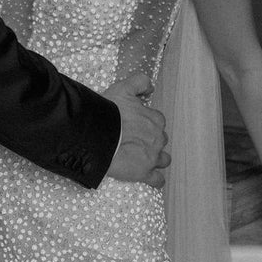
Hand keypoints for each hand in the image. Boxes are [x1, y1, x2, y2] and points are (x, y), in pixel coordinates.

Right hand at [104, 71, 169, 187]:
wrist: (98, 134)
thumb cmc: (109, 111)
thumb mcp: (124, 88)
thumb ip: (140, 82)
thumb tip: (150, 88)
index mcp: (154, 119)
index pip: (157, 120)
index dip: (146, 122)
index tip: (136, 124)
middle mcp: (157, 138)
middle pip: (160, 139)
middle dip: (151, 140)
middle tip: (136, 141)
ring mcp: (152, 156)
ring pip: (163, 159)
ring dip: (157, 159)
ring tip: (146, 159)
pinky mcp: (144, 173)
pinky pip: (157, 179)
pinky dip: (156, 180)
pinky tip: (152, 179)